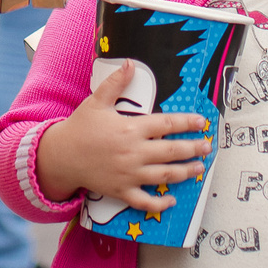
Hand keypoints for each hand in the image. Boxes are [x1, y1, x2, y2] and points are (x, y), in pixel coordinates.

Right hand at [34, 62, 212, 214]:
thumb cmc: (80, 128)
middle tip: (207, 147)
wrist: (60, 156)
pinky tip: (171, 201)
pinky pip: (145, 201)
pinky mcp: (121, 190)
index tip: (201, 122)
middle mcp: (134, 152)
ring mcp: (129, 174)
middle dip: (193, 148)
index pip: (167, 124)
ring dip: (185, 172)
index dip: (187, 123)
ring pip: (165, 175)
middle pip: (172, 151)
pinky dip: (159, 203)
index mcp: (131, 128)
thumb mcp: (96, 101)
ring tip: (198, 168)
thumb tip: (130, 63)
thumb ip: (116, 83)